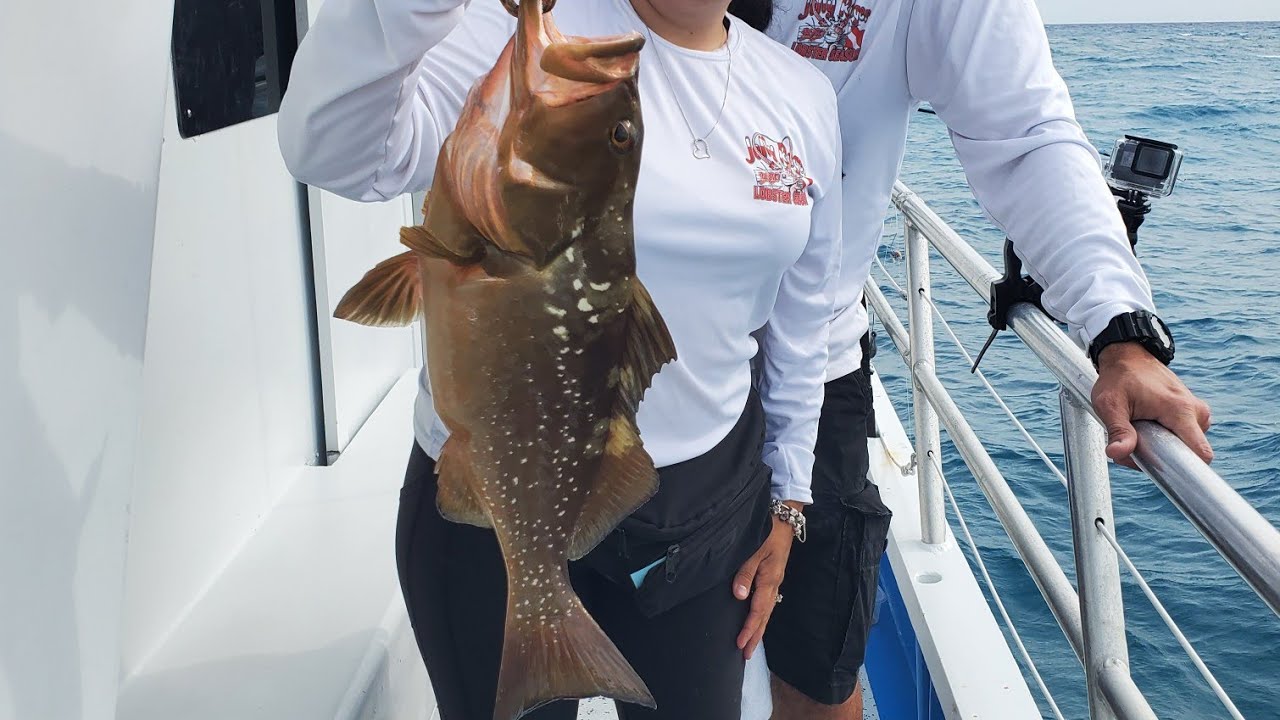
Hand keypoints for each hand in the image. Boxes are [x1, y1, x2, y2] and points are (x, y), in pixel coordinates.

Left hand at [732, 505, 799, 659]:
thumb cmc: (769, 529)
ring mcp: (775, 579)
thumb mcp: (754, 548)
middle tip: (746, 654)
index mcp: (769, 578)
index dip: (748, 629)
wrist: (786, 515)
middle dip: (755, 635)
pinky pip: (767, 600)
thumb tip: (739, 596)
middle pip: (764, 615)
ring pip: (767, 609)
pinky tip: (756, 618)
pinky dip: (761, 614)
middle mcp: (774, 582)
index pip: (758, 611)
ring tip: (750, 643)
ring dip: (758, 627)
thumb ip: (745, 572)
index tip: (739, 645)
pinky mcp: (773, 574)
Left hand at [1092, 342, 1212, 468]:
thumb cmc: (1118, 378)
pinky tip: (1146, 426)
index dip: (1188, 471)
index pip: (1201, 453)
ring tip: (1137, 429)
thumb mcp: (1110, 405)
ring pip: (1183, 446)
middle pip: (1186, 453)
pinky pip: (1183, 436)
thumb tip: (1117, 454)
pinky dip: (1164, 437)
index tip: (1168, 476)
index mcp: (1181, 410)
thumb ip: (1117, 431)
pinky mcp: (1192, 412)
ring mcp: (1197, 412)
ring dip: (1159, 447)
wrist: (1128, 356)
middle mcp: (1196, 411)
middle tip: (1133, 442)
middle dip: (1159, 456)